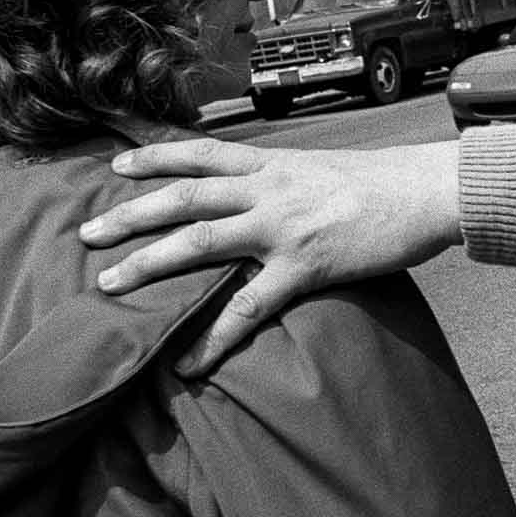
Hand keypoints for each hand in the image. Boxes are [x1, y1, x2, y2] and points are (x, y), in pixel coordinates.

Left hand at [78, 137, 464, 374]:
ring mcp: (283, 227)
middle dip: (130, 214)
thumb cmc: (385, 183)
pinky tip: (188, 364)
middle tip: (87, 235)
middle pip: (183, 197)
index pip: (201, 152)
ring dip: (148, 264)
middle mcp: (269, 189)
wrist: (428, 190)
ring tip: (109, 287)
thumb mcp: (325, 169)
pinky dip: (213, 338)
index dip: (155, 156)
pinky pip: (248, 308)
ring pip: (199, 242)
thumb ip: (288, 181)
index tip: (116, 165)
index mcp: (274, 164)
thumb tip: (264, 194)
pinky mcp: (305, 266)